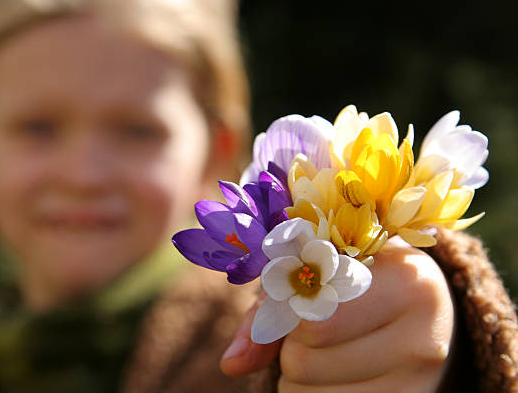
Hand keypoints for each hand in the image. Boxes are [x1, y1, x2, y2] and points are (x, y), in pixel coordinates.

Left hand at [220, 241, 453, 391]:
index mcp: (405, 279)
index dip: (290, 312)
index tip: (303, 296)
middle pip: (305, 360)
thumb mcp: (315, 275)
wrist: (423, 310)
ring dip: (298, 377)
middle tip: (316, 326)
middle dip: (292, 347)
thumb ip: (270, 312)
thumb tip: (232, 366)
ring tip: (330, 350)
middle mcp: (424, 334)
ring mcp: (423, 381)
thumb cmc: (358, 283)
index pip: (312, 317)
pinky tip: (334, 376)